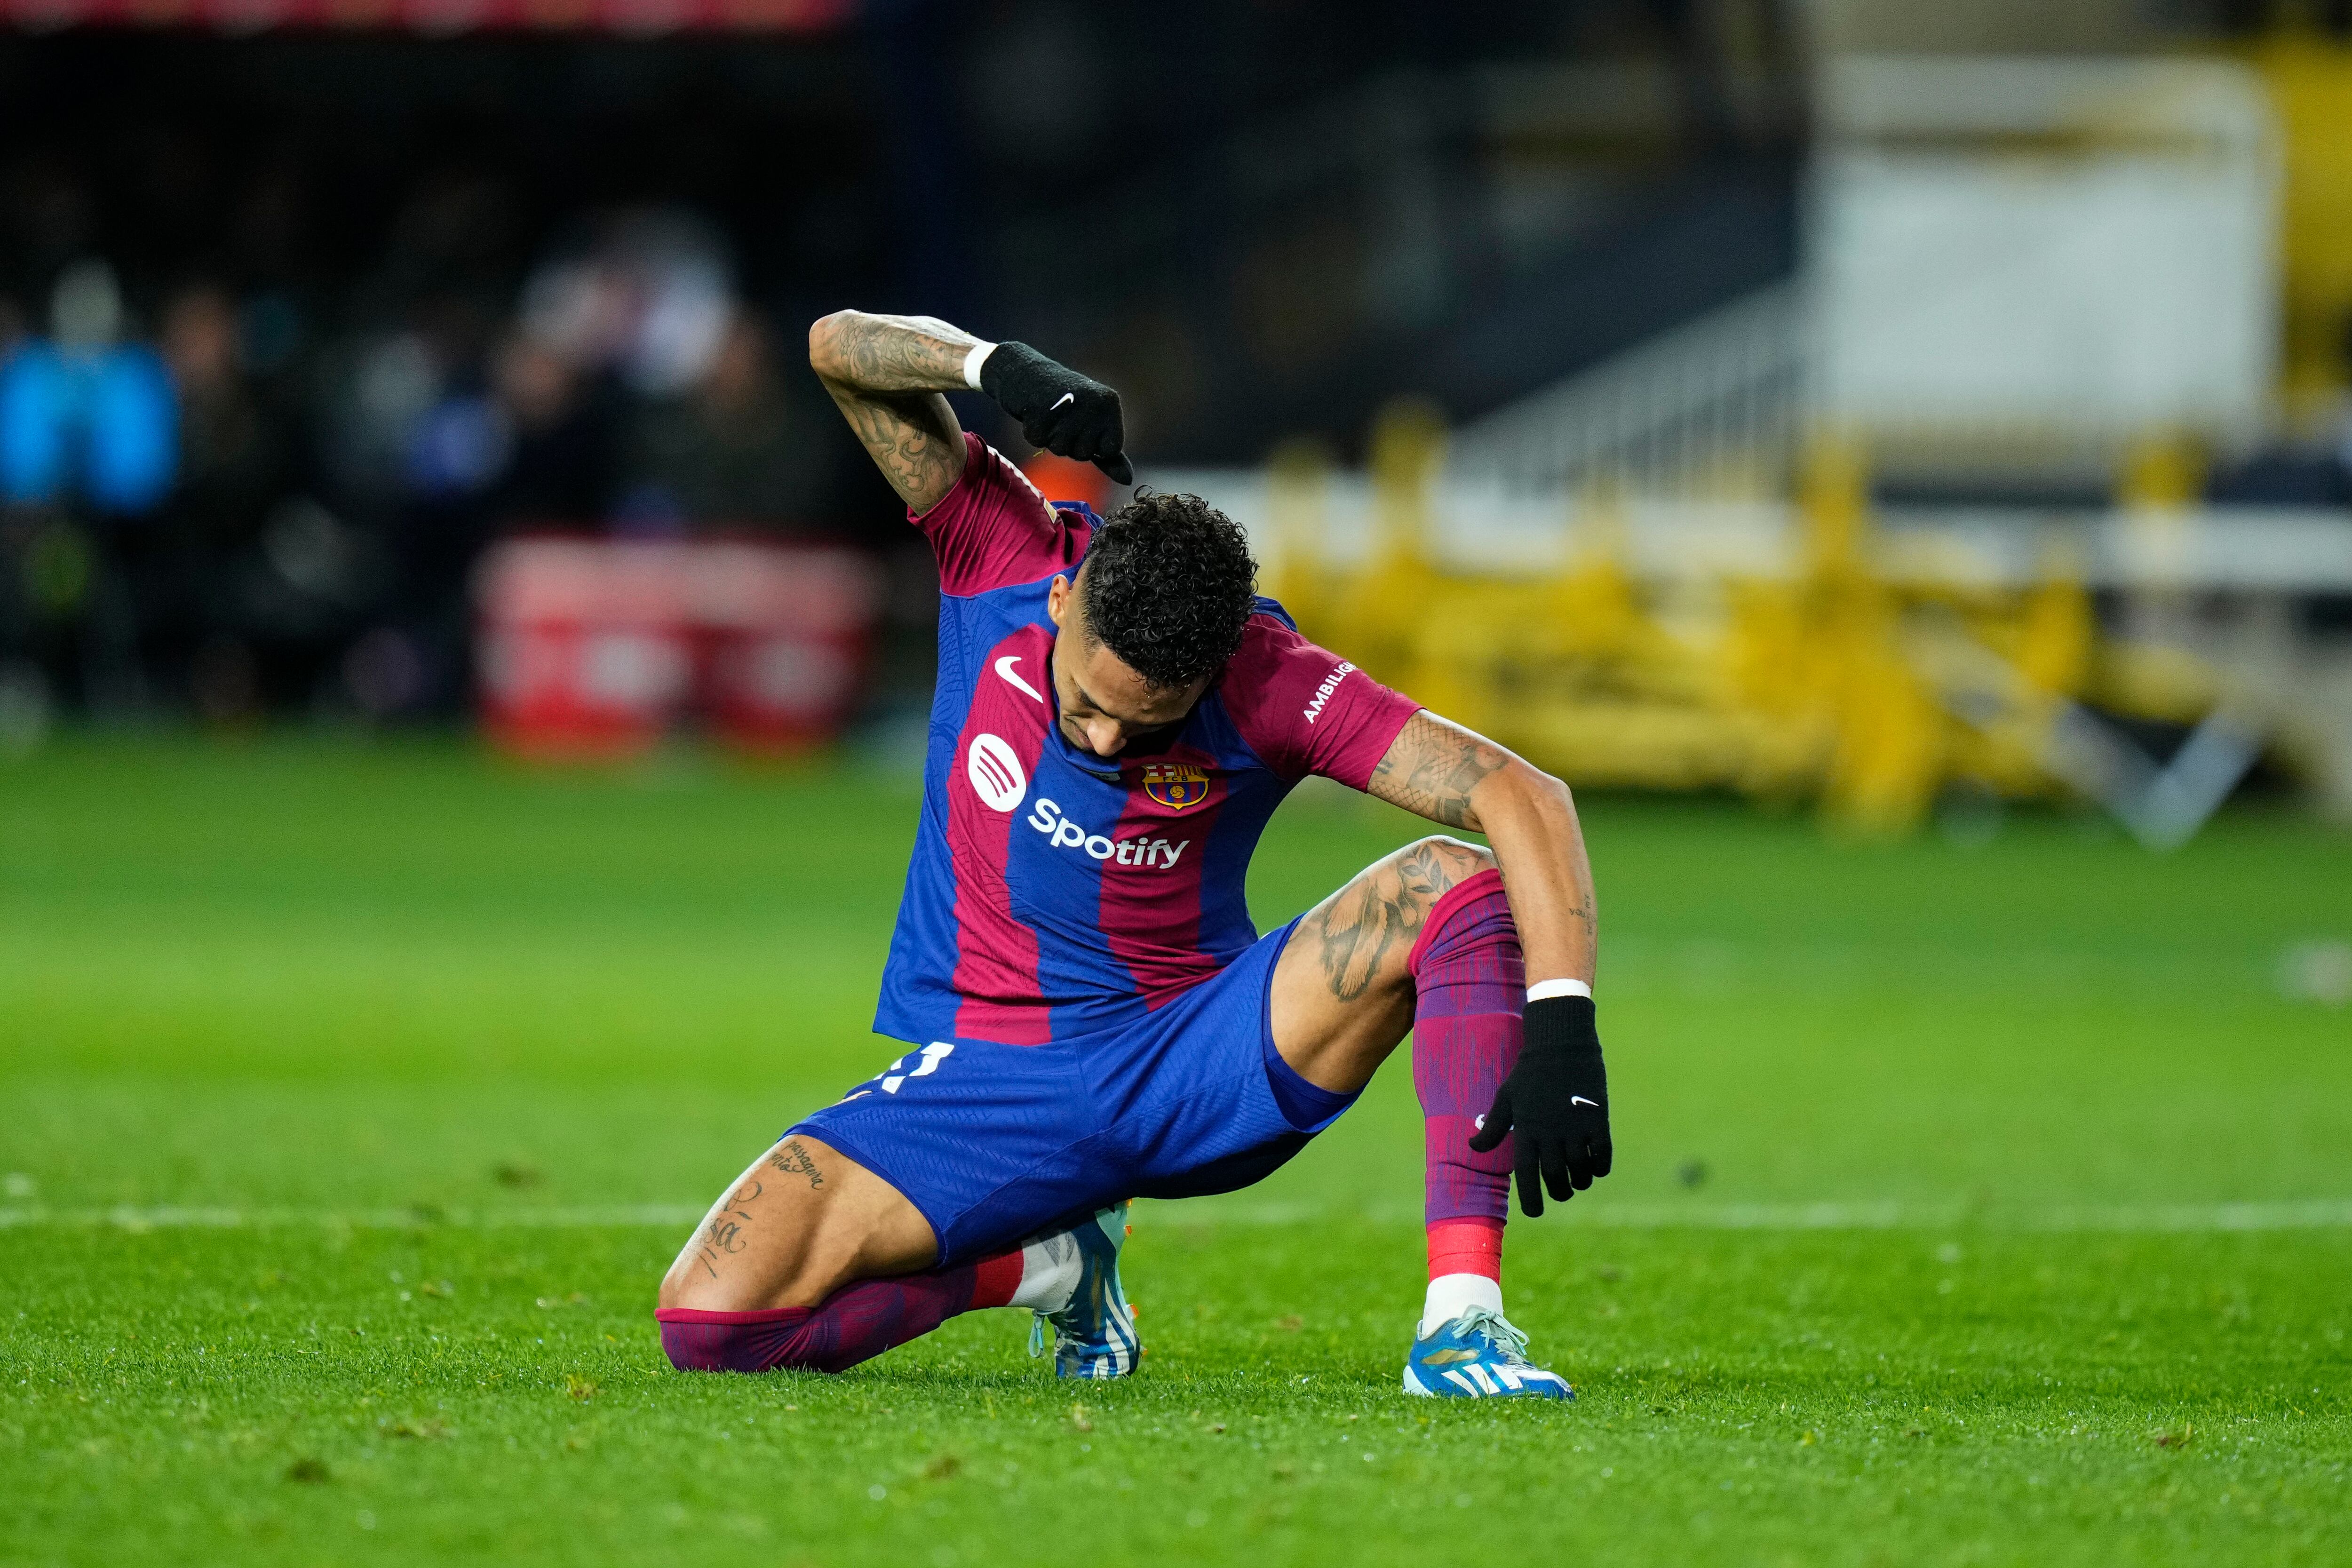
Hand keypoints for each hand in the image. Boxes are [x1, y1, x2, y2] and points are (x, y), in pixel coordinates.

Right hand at [978, 341, 1132, 483]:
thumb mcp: (1094, 424)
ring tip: (1050, 415)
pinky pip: (1038, 442)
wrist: (1028, 373)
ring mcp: (1066, 406)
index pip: (1111, 450)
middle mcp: (1092, 403)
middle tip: (1063, 418)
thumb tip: (1129, 480)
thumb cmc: (1066, 403)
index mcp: (1110, 403)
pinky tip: (1035, 413)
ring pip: (1061, 450)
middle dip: (1071, 443)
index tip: (1086, 426)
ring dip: (1052, 439)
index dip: (1095, 446)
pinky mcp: (1040, 411)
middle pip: (1084, 453)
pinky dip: (1034, 432)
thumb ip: (1111, 453)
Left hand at [1466, 995, 1610, 1216]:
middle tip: (1561, 1192)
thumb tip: (1472, 1148)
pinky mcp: (1598, 1120)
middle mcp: (1551, 1132)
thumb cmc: (1529, 1073)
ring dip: (1580, 1181)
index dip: (1531, 1199)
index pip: (1528, 1175)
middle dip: (1559, 1192)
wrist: (1561, 1043)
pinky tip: (1595, 1165)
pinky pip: (1602, 1156)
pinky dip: (1599, 1167)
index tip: (1535, 1211)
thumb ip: (1493, 1127)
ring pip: (1580, 1171)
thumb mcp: (1506, 1098)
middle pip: (1556, 1178)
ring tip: (1578, 1179)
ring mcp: (1576, 1127)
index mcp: (1526, 1130)